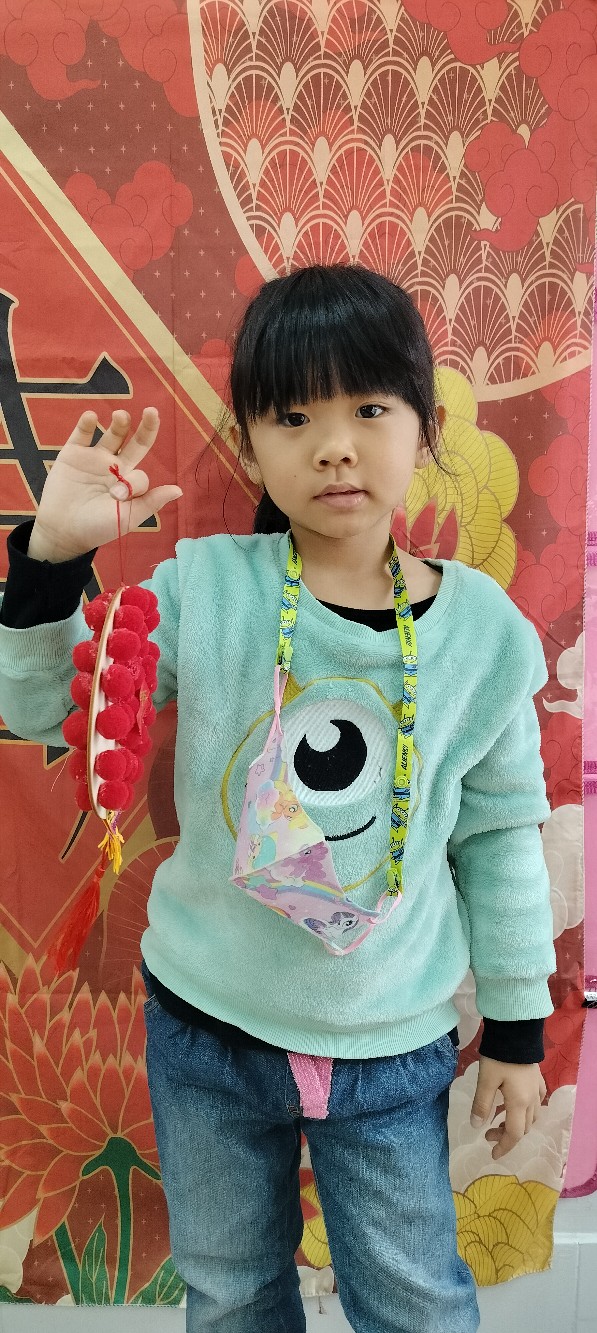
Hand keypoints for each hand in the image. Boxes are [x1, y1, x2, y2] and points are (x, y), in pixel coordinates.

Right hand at [31, 407, 182, 559]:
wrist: (62, 531)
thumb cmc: (96, 528)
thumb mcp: (126, 518)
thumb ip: (151, 502)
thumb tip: (179, 490)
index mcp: (130, 482)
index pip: (141, 473)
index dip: (134, 483)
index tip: (118, 496)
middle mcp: (115, 466)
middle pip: (135, 441)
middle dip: (146, 426)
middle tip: (152, 411)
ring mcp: (94, 458)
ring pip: (112, 434)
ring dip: (120, 422)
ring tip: (122, 416)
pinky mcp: (73, 454)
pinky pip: (82, 434)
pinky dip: (86, 423)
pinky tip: (92, 417)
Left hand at [470, 1056, 546, 1159]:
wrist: (516, 1033)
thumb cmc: (499, 1057)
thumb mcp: (485, 1080)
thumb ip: (481, 1104)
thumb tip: (476, 1127)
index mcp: (519, 1103)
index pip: (514, 1134)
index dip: (504, 1146)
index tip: (492, 1153)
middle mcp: (532, 1100)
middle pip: (523, 1128)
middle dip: (507, 1135)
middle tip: (488, 1132)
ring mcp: (536, 1090)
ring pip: (531, 1117)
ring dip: (517, 1124)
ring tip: (500, 1119)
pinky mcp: (537, 1080)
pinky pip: (536, 1102)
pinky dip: (526, 1110)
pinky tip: (518, 1105)